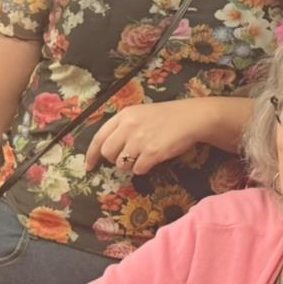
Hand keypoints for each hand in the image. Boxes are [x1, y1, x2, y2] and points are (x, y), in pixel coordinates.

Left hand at [85, 99, 214, 176]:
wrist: (193, 118)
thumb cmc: (169, 116)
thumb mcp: (142, 114)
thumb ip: (125, 126)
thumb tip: (109, 149)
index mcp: (125, 115)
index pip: (99, 137)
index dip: (91, 154)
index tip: (89, 166)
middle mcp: (129, 126)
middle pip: (108, 153)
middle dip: (115, 159)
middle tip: (128, 157)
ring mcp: (140, 140)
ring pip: (122, 163)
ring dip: (131, 164)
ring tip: (145, 155)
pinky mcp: (152, 152)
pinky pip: (138, 169)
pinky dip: (145, 167)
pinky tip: (155, 158)